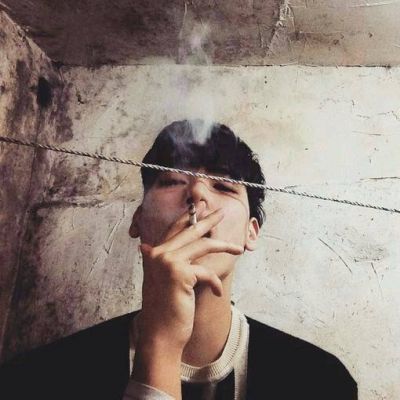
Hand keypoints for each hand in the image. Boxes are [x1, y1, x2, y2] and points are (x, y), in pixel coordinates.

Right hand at [136, 206, 243, 351]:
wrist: (160, 333)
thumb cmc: (165, 308)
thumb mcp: (163, 280)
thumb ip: (166, 261)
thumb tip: (166, 246)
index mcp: (154, 253)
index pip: (174, 229)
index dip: (188, 216)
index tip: (200, 208)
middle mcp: (158, 254)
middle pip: (189, 230)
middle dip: (208, 220)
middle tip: (221, 212)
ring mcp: (168, 262)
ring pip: (202, 245)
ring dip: (223, 246)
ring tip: (237, 249)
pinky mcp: (180, 273)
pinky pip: (207, 271)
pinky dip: (215, 282)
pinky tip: (216, 292)